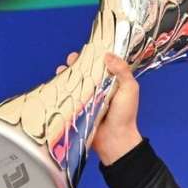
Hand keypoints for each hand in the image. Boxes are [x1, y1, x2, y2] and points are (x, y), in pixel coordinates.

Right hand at [56, 51, 142, 165]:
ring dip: (66, 73)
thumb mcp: (130, 89)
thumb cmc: (125, 114)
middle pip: (84, 70)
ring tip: (63, 69)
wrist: (114, 139)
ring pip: (73, 81)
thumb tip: (108, 55)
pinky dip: (60, 87)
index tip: (88, 48)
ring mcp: (86, 97)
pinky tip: (56, 81)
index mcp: (112, 81)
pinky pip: (67, 95)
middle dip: (77, 62)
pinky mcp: (76, 107)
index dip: (94, 55)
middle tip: (72, 59)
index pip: (101, 64)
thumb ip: (122, 71)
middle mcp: (98, 88)